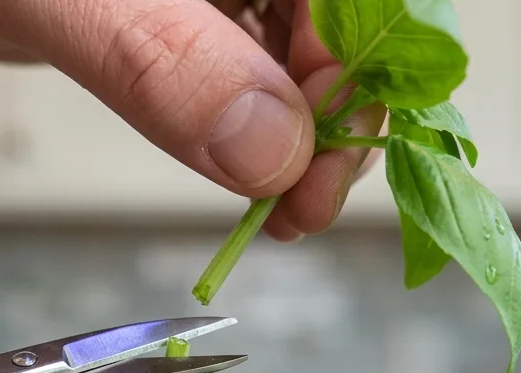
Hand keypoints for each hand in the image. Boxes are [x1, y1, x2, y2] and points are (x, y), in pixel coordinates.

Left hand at [0, 0, 383, 241]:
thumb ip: (157, 58)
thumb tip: (269, 144)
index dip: (363, 60)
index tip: (327, 145)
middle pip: (342, 18)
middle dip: (337, 111)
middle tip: (303, 203)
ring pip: (302, 48)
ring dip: (305, 133)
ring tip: (282, 206)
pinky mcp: (185, 10)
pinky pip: (254, 65)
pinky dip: (261, 127)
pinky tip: (256, 174)